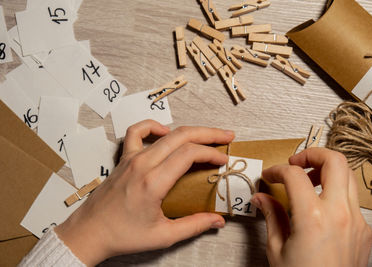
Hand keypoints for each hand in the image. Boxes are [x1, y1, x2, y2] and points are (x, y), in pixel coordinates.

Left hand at [55, 120, 234, 265]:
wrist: (90, 232)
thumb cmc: (122, 235)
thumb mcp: (163, 235)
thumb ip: (194, 226)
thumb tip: (217, 221)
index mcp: (153, 182)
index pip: (189, 154)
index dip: (211, 153)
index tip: (223, 160)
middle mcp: (143, 164)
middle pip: (182, 136)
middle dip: (209, 134)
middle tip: (226, 137)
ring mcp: (131, 158)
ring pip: (165, 133)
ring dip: (189, 131)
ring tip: (204, 135)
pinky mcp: (124, 158)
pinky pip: (136, 132)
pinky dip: (152, 126)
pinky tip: (164, 132)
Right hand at [251, 148, 371, 266]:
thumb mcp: (276, 249)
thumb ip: (271, 216)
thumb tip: (261, 198)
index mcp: (313, 217)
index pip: (294, 175)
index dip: (277, 170)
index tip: (270, 176)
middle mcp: (340, 214)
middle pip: (335, 161)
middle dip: (312, 154)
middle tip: (295, 162)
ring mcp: (358, 221)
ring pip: (348, 177)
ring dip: (326, 171)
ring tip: (307, 182)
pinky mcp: (364, 231)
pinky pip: (351, 199)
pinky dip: (334, 193)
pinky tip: (319, 207)